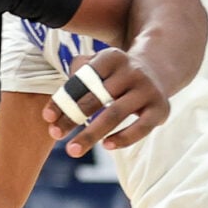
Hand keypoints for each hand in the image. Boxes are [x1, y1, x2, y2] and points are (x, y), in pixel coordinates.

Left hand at [46, 47, 171, 155]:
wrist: (156, 71)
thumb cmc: (114, 75)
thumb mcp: (96, 67)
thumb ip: (73, 82)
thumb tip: (51, 114)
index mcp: (112, 56)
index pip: (82, 79)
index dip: (63, 100)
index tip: (47, 119)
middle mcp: (132, 70)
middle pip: (96, 96)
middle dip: (73, 117)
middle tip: (55, 136)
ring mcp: (147, 89)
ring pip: (115, 113)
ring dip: (91, 134)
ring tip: (72, 150)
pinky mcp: (160, 108)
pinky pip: (141, 127)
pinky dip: (123, 138)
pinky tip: (106, 146)